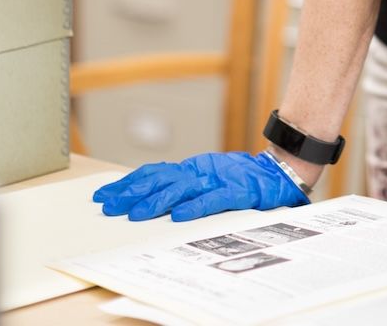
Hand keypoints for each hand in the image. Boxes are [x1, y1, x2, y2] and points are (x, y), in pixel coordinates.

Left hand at [92, 151, 308, 221]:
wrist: (281, 173)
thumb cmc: (245, 181)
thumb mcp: (210, 180)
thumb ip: (186, 186)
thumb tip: (151, 197)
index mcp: (194, 169)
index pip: (154, 173)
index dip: (129, 182)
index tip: (106, 194)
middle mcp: (201, 171)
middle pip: (161, 180)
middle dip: (132, 192)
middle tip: (110, 205)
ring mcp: (219, 179)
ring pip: (182, 189)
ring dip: (157, 202)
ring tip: (136, 214)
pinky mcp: (238, 191)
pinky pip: (214, 200)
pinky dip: (196, 207)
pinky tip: (180, 216)